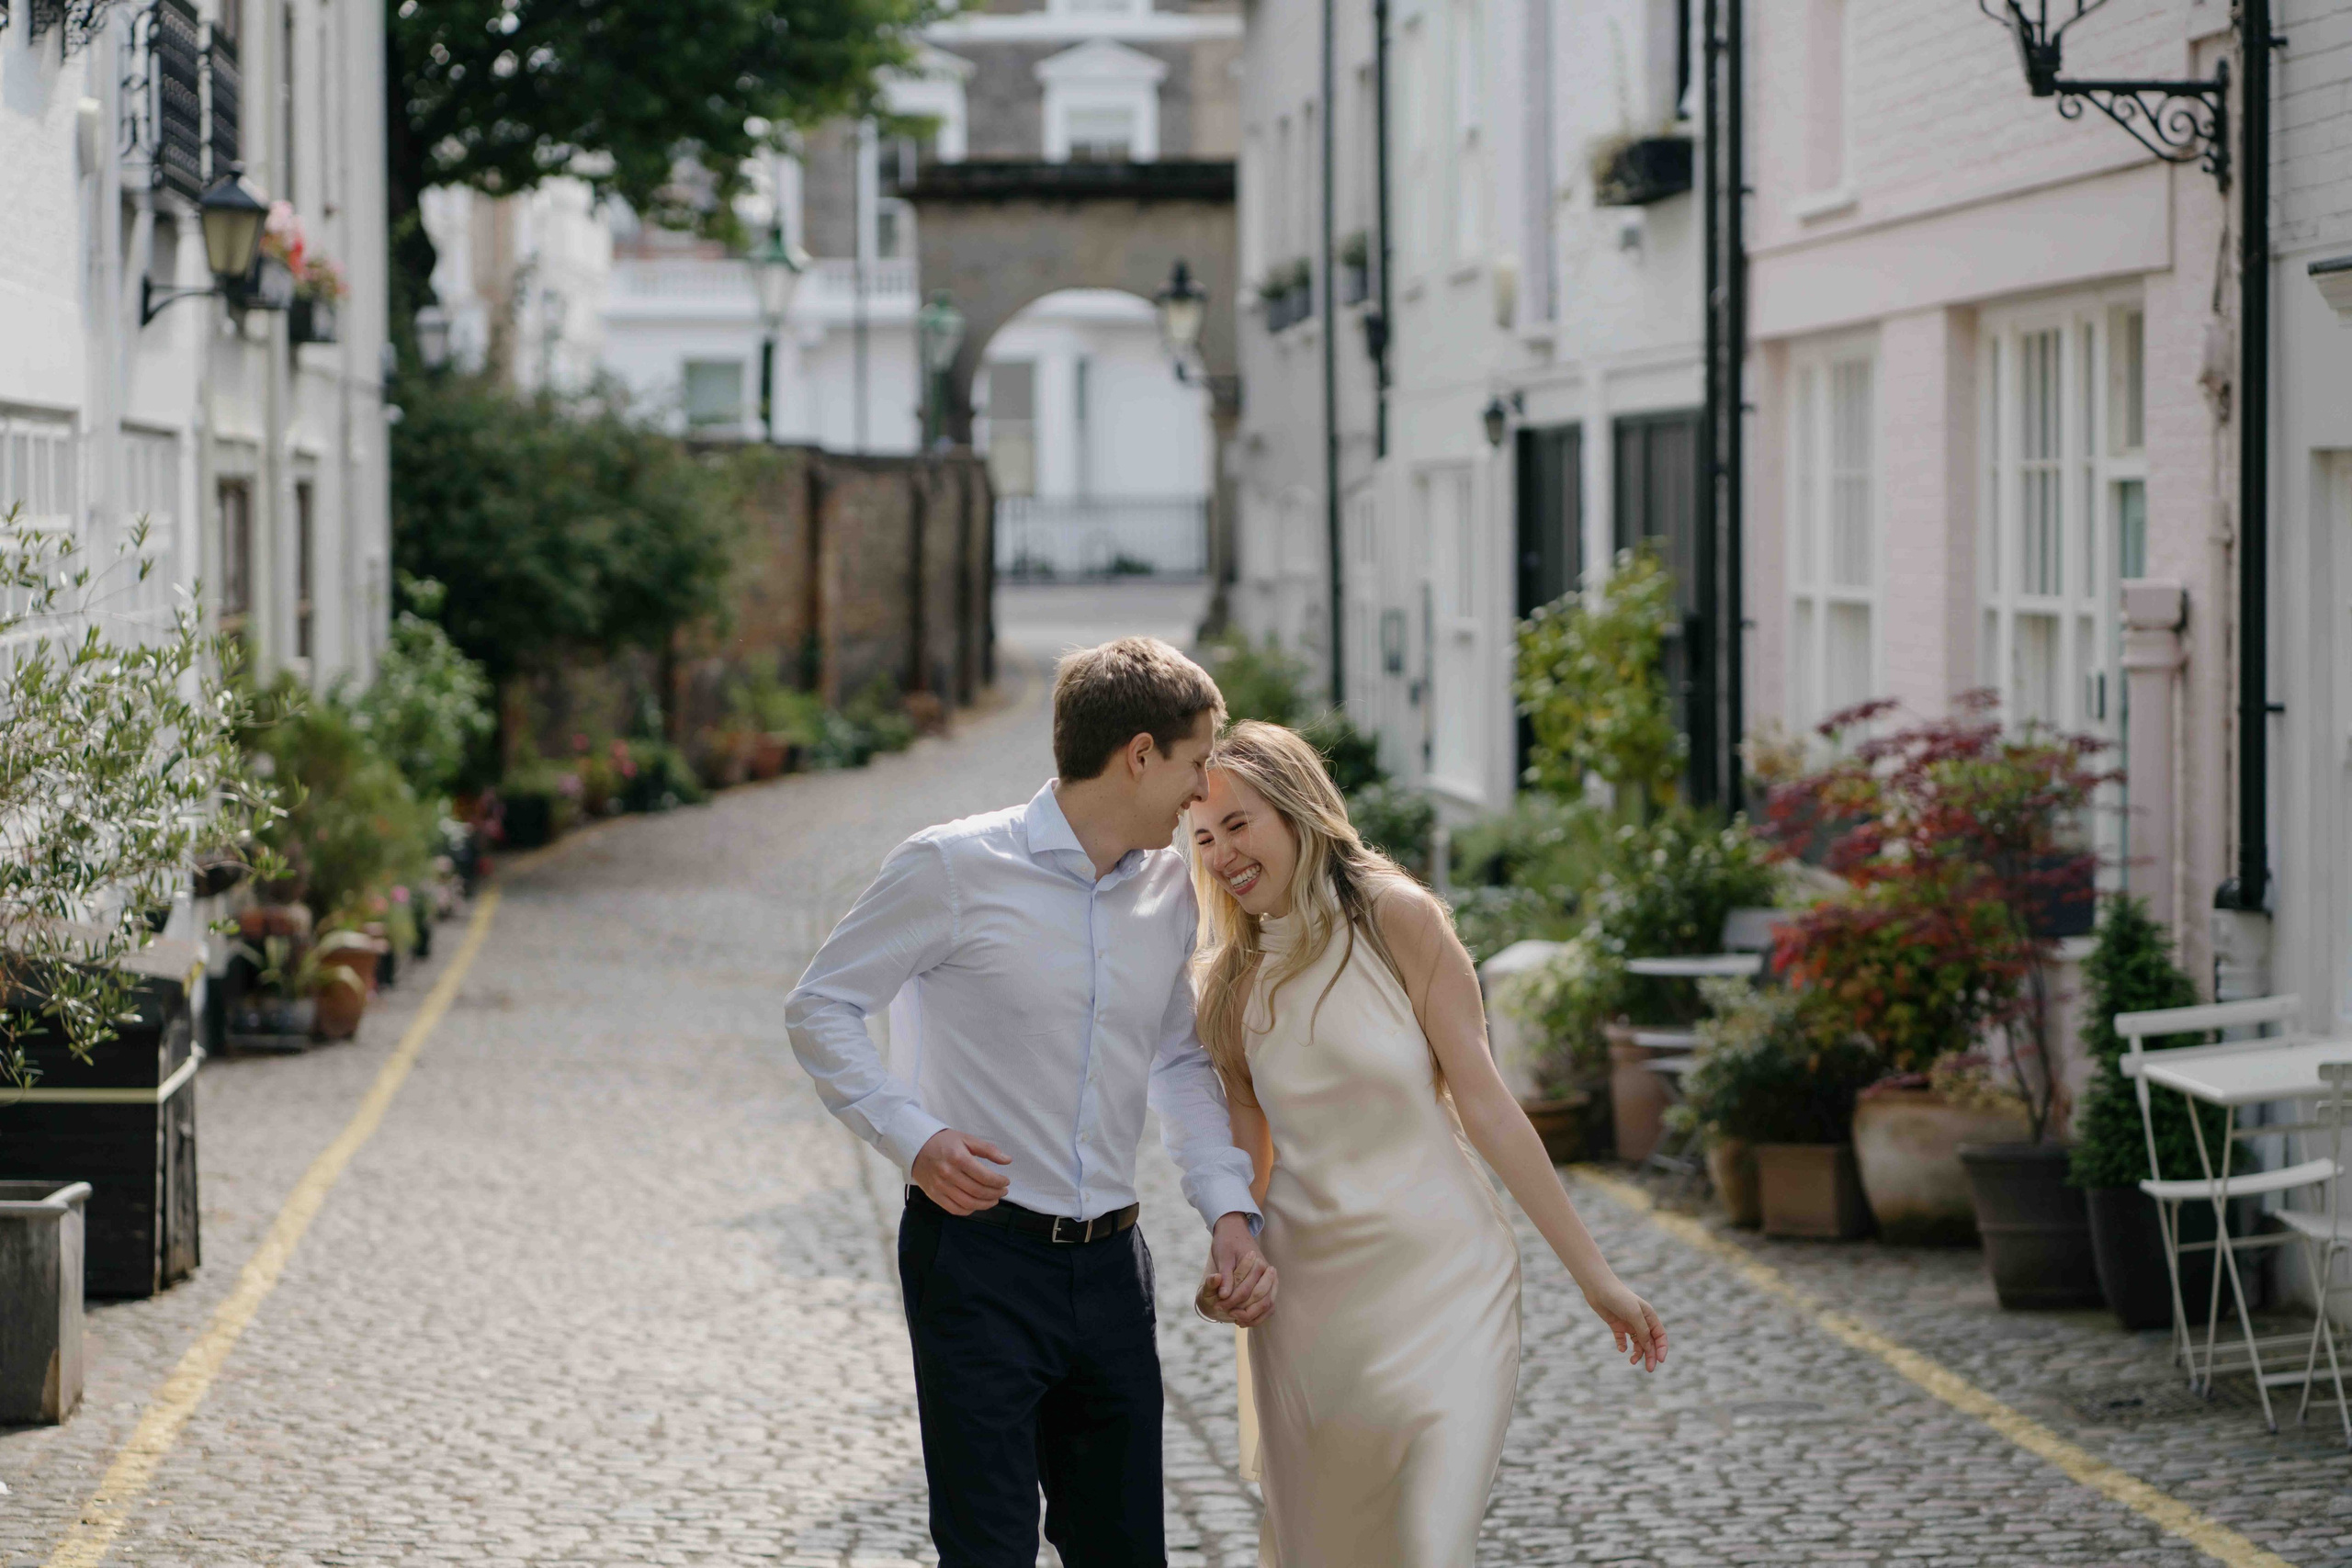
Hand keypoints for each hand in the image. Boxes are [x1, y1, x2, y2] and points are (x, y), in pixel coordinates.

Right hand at [912, 1128, 1011, 1214]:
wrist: (916, 1146)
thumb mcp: (967, 1139)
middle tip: (1003, 1191)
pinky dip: (969, 1210)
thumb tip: (1008, 1160)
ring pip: (968, 1203)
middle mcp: (948, 1174)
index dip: (999, 1182)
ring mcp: (940, 1186)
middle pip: (978, 1191)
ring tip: (994, 1199)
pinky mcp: (934, 1195)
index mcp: (958, 1158)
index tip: (1006, 1181)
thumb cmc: (944, 1141)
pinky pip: (954, 1209)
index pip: (984, 1176)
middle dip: (995, 1194)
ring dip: (985, 1204)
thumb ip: (988, 1149)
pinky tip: (977, 1204)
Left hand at [1206, 1211, 1276, 1327]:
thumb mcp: (1223, 1257)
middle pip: (1261, 1300)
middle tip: (1226, 1314)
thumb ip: (1226, 1276)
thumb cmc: (1227, 1242)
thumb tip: (1224, 1295)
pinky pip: (1268, 1305)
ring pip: (1268, 1305)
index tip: (1217, 1306)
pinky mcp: (1269, 1285)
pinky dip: (1259, 1315)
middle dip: (1243, 1311)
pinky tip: (1244, 1320)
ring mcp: (1271, 1280)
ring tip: (1237, 1321)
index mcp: (1260, 1264)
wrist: (1234, 1231)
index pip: (1248, 1290)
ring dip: (1254, 1316)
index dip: (1232, 1301)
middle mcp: (1269, 1273)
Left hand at [1583, 1277, 1665, 1371]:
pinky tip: (1621, 1348)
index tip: (1659, 1361)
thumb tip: (1649, 1348)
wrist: (1598, 1288)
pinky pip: (1622, 1340)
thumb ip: (1643, 1331)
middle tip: (1649, 1370)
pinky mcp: (1617, 1326)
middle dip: (1650, 1356)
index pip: (1660, 1336)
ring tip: (1632, 1361)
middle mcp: (1641, 1321)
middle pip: (1649, 1343)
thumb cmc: (1619, 1298)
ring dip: (1637, 1353)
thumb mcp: (1634, 1314)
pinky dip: (1623, 1346)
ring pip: (1637, 1343)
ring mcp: (1628, 1324)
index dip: (1662, 1349)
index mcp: (1649, 1316)